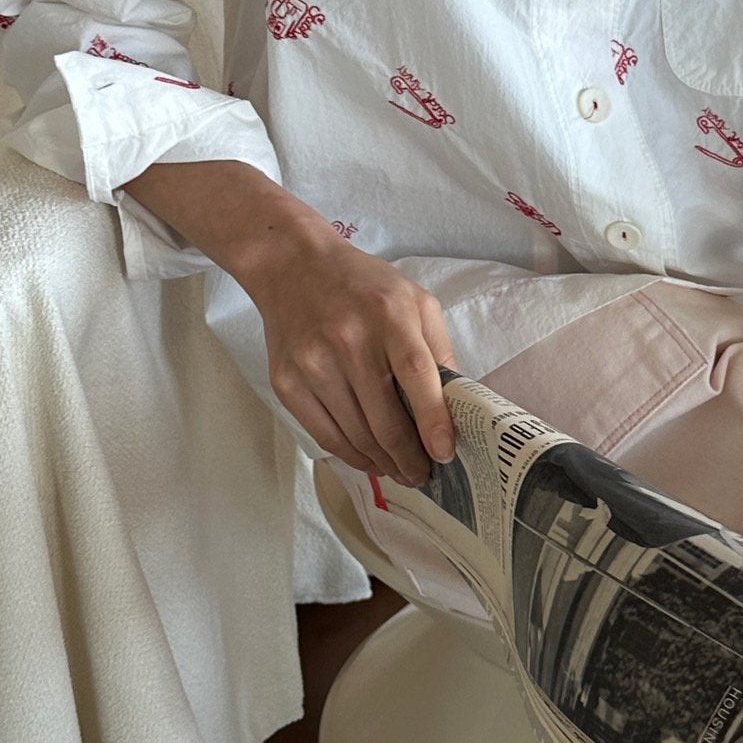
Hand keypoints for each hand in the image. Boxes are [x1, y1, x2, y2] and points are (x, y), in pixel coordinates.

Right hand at [240, 223, 457, 484]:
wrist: (292, 266)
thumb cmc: (364, 286)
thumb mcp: (415, 299)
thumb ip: (438, 349)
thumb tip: (456, 405)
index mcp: (389, 316)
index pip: (415, 374)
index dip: (433, 419)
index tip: (445, 453)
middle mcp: (348, 340)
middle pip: (384, 417)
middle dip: (410, 457)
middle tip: (425, 475)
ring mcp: (313, 363)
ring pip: (355, 435)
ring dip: (383, 463)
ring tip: (401, 472)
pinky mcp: (287, 381)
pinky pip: (325, 434)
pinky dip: (352, 455)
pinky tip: (370, 460)